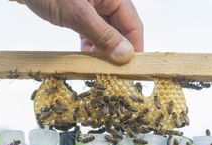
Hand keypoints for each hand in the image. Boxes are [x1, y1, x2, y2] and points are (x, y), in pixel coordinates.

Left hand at [11, 0, 142, 63]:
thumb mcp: (77, 14)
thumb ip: (102, 35)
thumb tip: (125, 55)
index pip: (133, 24)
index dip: (134, 47)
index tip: (131, 69)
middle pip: (121, 28)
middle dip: (118, 50)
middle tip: (113, 72)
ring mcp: (92, 3)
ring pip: (106, 30)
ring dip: (103, 48)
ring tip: (97, 65)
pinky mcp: (79, 8)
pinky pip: (92, 28)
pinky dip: (90, 42)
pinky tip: (85, 54)